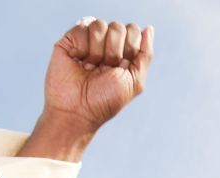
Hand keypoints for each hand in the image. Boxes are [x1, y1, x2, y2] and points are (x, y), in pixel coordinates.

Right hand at [20, 19, 153, 160]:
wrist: (77, 110)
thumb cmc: (106, 100)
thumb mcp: (135, 81)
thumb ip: (145, 54)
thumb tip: (149, 28)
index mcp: (124, 52)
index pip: (133, 31)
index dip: (130, 49)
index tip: (122, 68)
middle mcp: (106, 44)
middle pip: (119, 27)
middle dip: (114, 52)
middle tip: (104, 70)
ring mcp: (88, 40)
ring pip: (100, 25)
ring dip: (97, 52)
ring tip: (90, 68)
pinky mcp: (70, 39)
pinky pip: (82, 27)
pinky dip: (82, 47)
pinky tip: (77, 60)